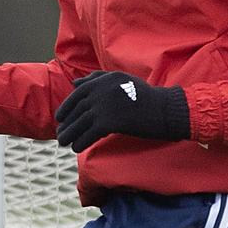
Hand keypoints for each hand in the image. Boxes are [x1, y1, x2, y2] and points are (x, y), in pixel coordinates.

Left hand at [54, 70, 189, 151]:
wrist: (166, 110)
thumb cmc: (147, 98)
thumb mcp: (123, 81)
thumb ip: (99, 79)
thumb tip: (75, 84)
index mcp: (105, 79)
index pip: (78, 93)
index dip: (67, 106)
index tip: (61, 118)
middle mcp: (102, 89)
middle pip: (77, 109)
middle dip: (67, 123)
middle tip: (61, 134)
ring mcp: (105, 105)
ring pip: (80, 122)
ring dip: (70, 134)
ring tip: (64, 143)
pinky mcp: (110, 122)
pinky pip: (89, 134)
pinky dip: (81, 142)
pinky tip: (77, 148)